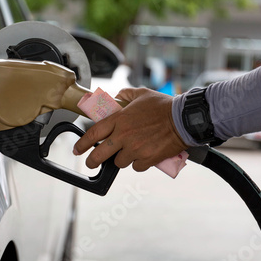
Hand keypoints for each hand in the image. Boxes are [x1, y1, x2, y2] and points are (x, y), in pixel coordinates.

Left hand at [73, 87, 187, 171]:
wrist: (184, 119)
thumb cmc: (163, 106)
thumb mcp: (141, 94)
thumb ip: (125, 95)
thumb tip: (116, 97)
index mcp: (119, 119)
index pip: (94, 134)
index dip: (82, 144)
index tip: (77, 150)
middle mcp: (124, 136)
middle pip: (100, 154)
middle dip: (92, 161)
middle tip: (91, 163)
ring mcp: (135, 149)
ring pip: (119, 162)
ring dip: (122, 158)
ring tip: (131, 151)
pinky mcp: (147, 159)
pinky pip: (136, 167)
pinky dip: (139, 163)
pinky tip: (144, 155)